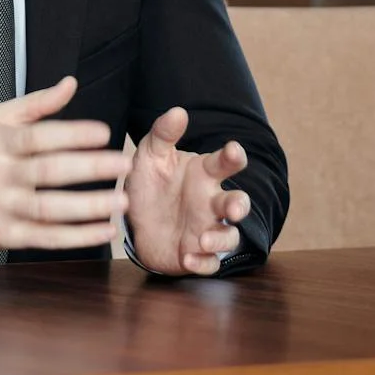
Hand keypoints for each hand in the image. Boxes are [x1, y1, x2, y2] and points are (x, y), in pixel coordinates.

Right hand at [0, 76, 132, 251]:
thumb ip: (36, 104)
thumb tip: (70, 84)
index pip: (40, 136)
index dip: (73, 134)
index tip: (104, 133)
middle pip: (50, 172)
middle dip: (91, 168)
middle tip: (123, 163)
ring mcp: (3, 208)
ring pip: (51, 209)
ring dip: (90, 206)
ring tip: (120, 200)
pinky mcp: (8, 236)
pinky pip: (48, 238)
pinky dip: (79, 236)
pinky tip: (104, 230)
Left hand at [123, 106, 249, 276]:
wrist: (134, 220)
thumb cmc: (151, 183)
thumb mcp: (150, 156)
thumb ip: (163, 134)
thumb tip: (178, 111)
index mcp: (203, 174)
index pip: (225, 163)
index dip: (234, 156)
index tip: (233, 150)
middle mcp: (210, 202)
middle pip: (237, 202)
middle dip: (240, 205)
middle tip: (234, 208)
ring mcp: (206, 228)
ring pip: (229, 236)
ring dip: (220, 238)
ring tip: (202, 239)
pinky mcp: (196, 254)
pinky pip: (209, 263)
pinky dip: (203, 263)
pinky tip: (189, 258)